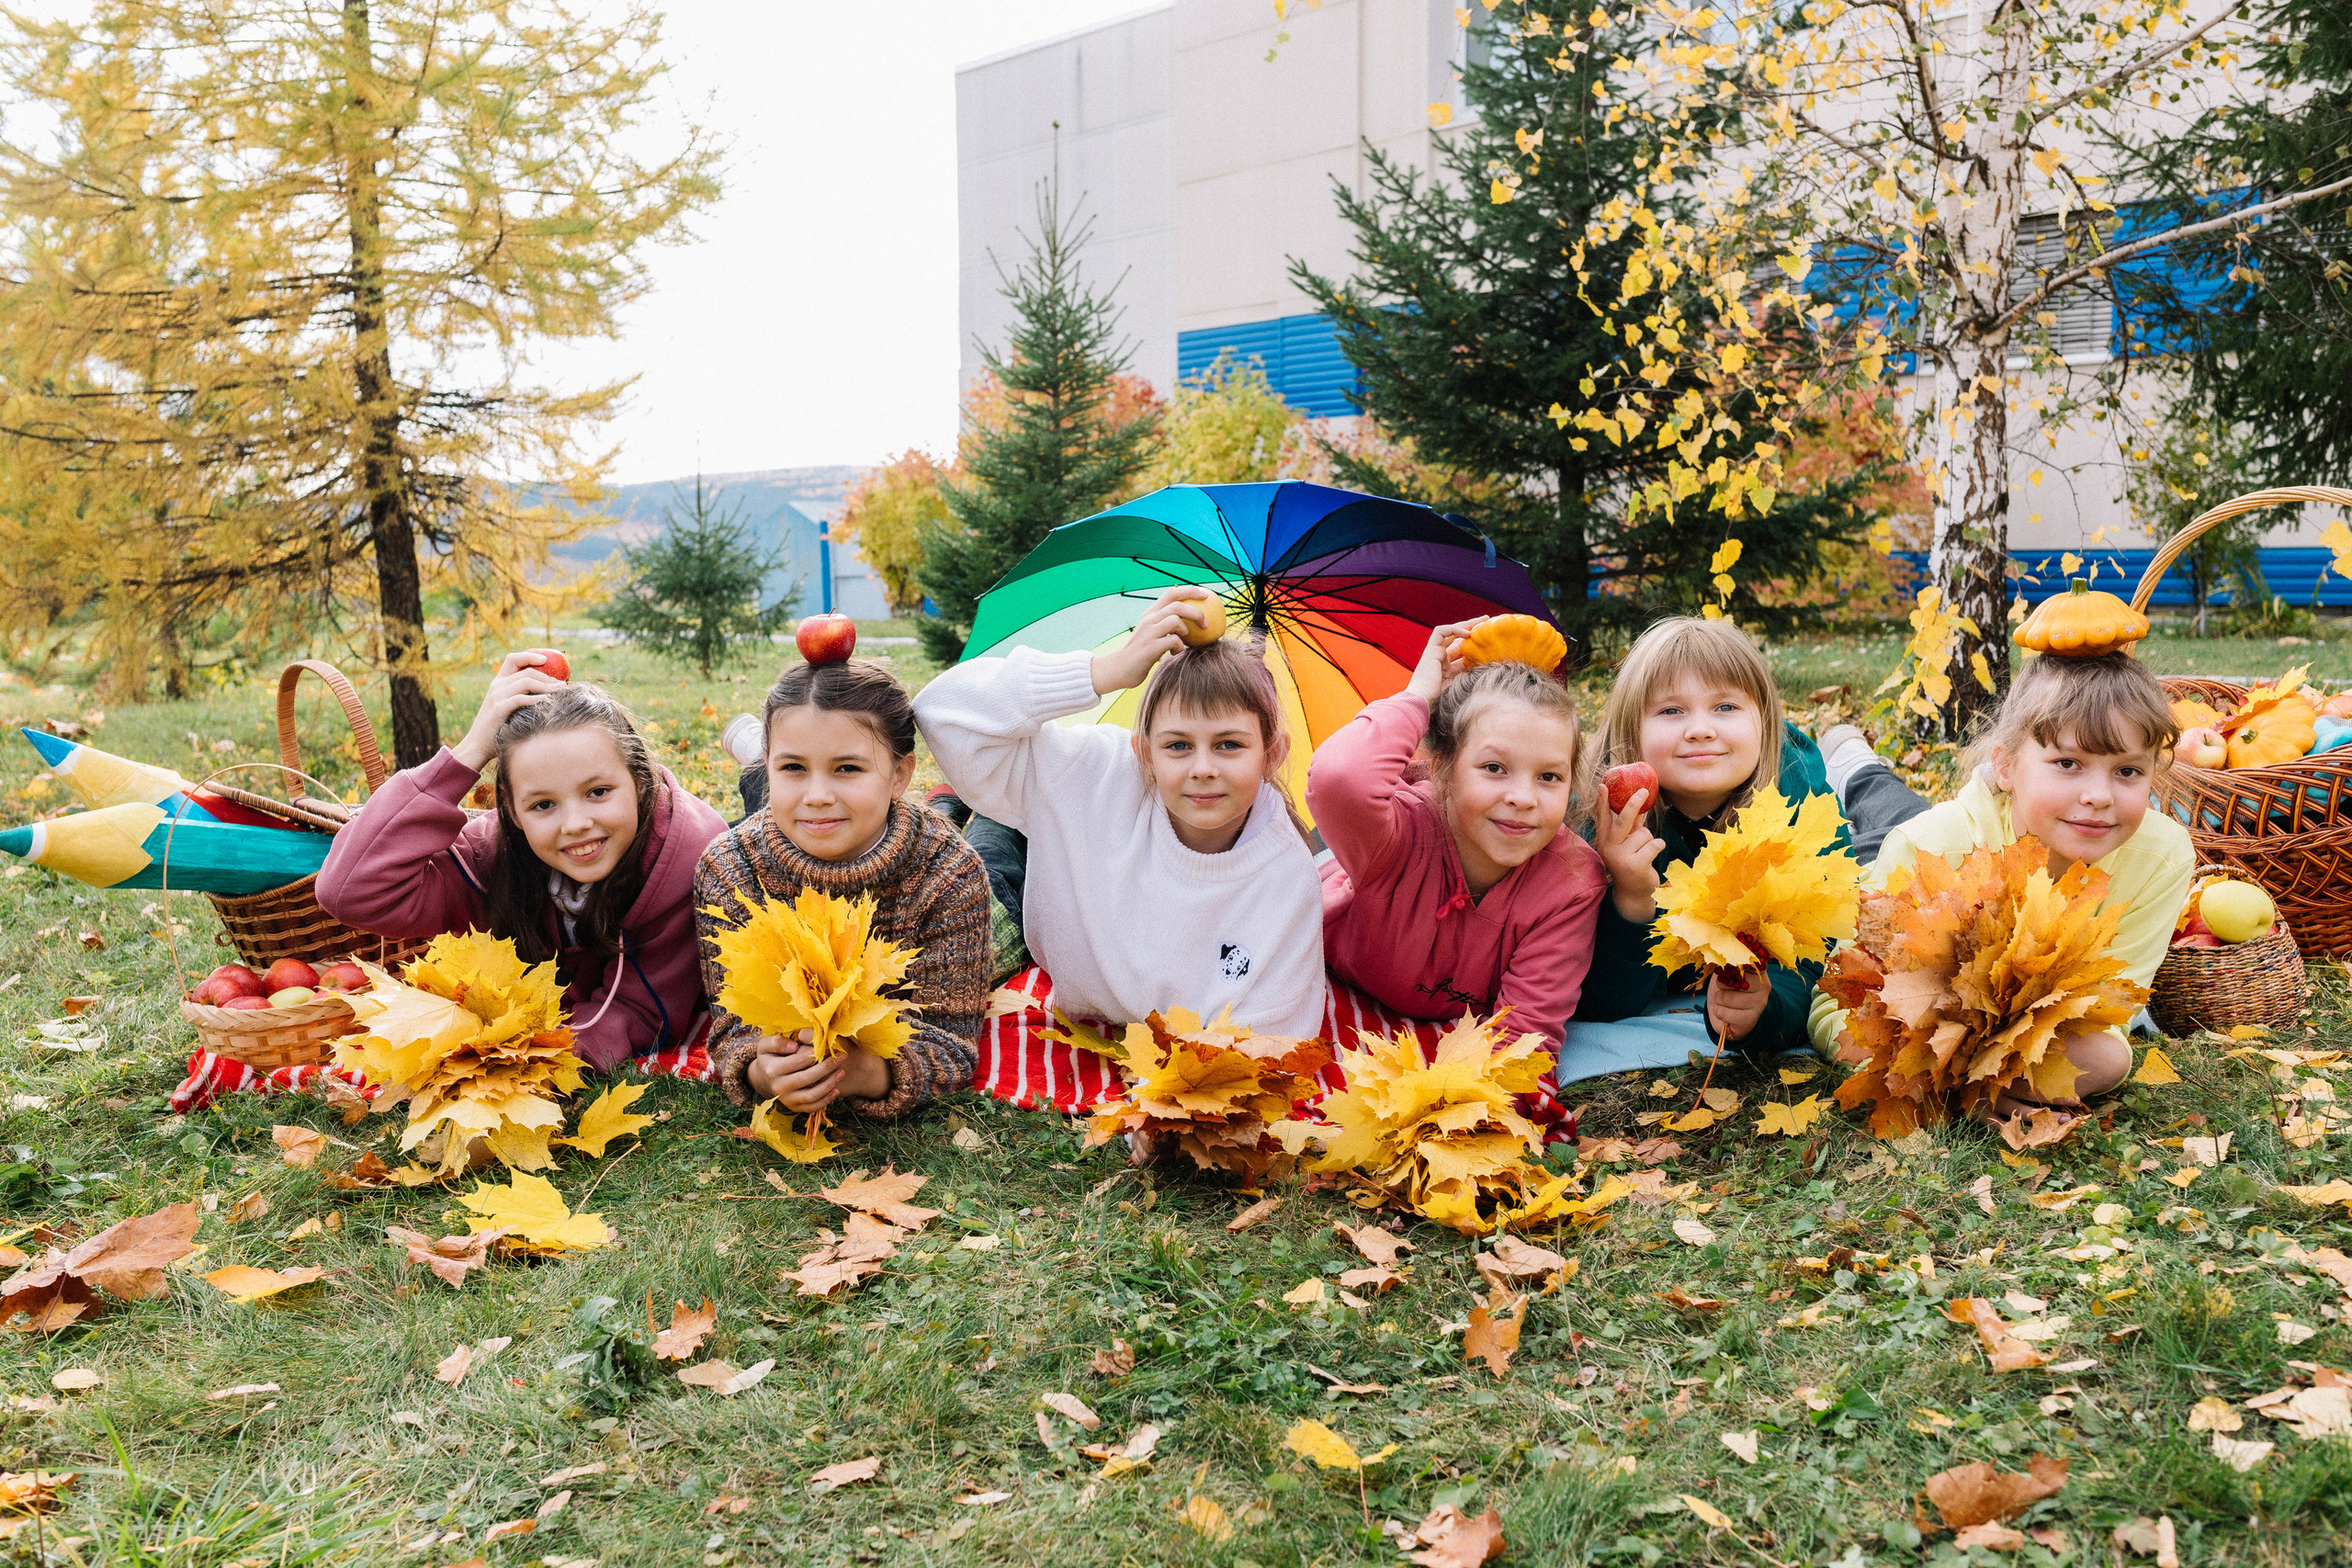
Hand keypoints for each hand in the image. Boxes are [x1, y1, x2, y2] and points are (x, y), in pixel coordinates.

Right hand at [450, 651, 567, 769]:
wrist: (477, 745)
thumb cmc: (497, 728)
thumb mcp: (507, 707)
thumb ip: (520, 697)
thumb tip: (548, 693)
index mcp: (498, 683)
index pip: (512, 659)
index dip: (529, 655)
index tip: (545, 659)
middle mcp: (496, 686)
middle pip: (525, 671)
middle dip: (547, 675)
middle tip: (562, 684)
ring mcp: (496, 696)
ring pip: (525, 682)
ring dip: (546, 685)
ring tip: (559, 691)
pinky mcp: (498, 708)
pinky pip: (520, 698)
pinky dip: (535, 698)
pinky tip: (547, 700)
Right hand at [746, 1031, 841, 1112]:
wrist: (763, 1079)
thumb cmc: (769, 1057)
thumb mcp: (766, 1045)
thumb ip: (777, 1042)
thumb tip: (794, 1046)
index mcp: (773, 1070)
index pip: (799, 1061)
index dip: (817, 1053)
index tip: (831, 1047)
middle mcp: (778, 1087)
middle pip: (808, 1078)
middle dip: (828, 1067)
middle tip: (843, 1057)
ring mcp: (786, 1100)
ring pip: (812, 1096)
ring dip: (829, 1084)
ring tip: (842, 1072)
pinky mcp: (793, 1108)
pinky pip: (812, 1107)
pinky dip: (826, 1100)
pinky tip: (836, 1090)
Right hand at [1091, 587, 1217, 695]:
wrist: (1119, 668)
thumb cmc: (1141, 652)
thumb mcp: (1152, 632)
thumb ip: (1166, 624)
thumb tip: (1192, 621)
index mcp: (1151, 613)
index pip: (1172, 593)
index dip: (1191, 591)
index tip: (1206, 596)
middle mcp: (1149, 619)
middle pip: (1177, 605)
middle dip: (1196, 612)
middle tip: (1206, 624)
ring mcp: (1149, 632)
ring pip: (1175, 620)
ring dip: (1186, 630)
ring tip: (1185, 640)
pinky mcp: (1150, 647)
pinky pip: (1173, 641)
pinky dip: (1180, 647)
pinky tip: (1175, 653)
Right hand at [1403, 619, 1485, 703]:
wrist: (1423, 702)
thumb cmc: (1441, 700)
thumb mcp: (1460, 684)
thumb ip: (1469, 674)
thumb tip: (1487, 667)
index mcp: (1446, 668)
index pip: (1461, 650)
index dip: (1473, 644)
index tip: (1488, 640)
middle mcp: (1440, 658)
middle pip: (1456, 638)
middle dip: (1471, 628)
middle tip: (1486, 621)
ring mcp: (1434, 653)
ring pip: (1450, 631)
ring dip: (1465, 624)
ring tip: (1481, 621)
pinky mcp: (1431, 650)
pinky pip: (1441, 632)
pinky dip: (1454, 629)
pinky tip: (1467, 634)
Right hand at [1592, 784, 1663, 921]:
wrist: (1632, 892)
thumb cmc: (1630, 861)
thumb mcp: (1626, 843)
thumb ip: (1629, 825)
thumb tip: (1637, 800)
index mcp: (1604, 840)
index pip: (1603, 817)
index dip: (1602, 801)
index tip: (1603, 785)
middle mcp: (1608, 848)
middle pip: (1622, 820)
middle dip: (1633, 804)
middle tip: (1643, 791)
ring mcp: (1621, 857)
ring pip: (1644, 833)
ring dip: (1649, 841)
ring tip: (1644, 853)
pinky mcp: (1636, 865)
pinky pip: (1655, 844)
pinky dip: (1658, 848)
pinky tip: (1650, 858)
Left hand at [1706, 969, 1769, 1043]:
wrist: (1725, 1015)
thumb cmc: (1725, 989)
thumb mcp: (1726, 972)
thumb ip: (1728, 962)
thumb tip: (1721, 948)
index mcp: (1759, 972)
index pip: (1747, 963)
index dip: (1732, 966)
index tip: (1725, 969)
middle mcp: (1763, 988)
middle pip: (1737, 981)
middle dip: (1722, 984)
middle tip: (1723, 988)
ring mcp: (1759, 1005)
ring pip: (1728, 998)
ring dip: (1719, 999)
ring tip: (1722, 1000)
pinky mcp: (1750, 1020)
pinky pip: (1723, 1012)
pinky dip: (1718, 1011)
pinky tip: (1723, 1011)